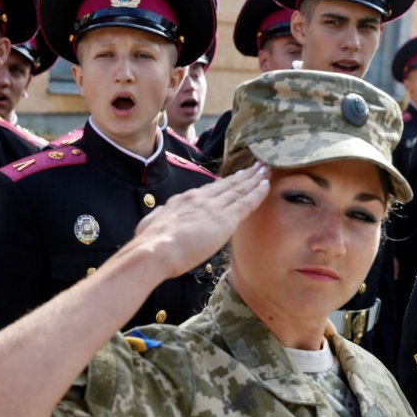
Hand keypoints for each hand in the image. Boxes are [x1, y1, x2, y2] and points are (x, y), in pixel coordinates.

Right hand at [132, 163, 269, 278]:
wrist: (156, 250)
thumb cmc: (150, 243)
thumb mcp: (150, 224)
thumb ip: (159, 217)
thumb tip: (158, 216)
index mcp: (183, 200)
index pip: (209, 190)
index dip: (224, 183)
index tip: (234, 177)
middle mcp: (200, 199)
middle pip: (227, 185)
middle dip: (243, 175)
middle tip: (257, 166)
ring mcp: (214, 207)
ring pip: (239, 190)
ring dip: (254, 179)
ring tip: (266, 169)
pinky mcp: (225, 219)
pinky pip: (246, 203)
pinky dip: (258, 193)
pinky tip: (266, 185)